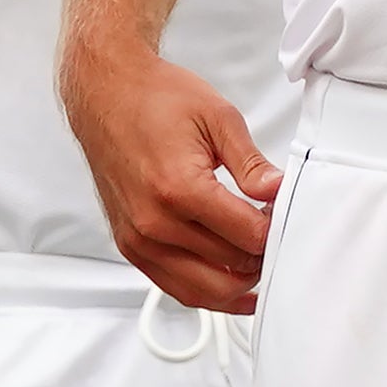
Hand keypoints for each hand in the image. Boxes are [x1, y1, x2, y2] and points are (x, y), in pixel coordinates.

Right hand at [61, 40, 280, 315]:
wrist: (105, 95)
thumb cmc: (155, 98)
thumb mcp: (217, 117)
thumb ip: (251, 163)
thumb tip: (279, 192)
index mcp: (180, 189)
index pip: (248, 237)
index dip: (275, 230)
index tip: (281, 214)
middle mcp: (155, 223)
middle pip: (230, 268)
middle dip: (261, 255)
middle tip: (273, 234)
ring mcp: (139, 239)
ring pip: (203, 291)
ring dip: (238, 284)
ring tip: (259, 263)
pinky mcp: (130, 245)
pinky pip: (174, 287)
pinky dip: (206, 291)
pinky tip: (230, 283)